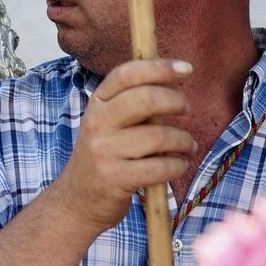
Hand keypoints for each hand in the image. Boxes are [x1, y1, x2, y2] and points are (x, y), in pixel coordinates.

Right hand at [50, 58, 194, 234]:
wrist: (79, 198)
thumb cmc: (106, 154)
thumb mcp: (109, 122)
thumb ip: (134, 101)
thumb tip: (172, 75)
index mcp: (97, 104)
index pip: (126, 74)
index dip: (158, 67)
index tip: (186, 69)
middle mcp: (96, 123)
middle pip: (144, 99)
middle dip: (175, 101)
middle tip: (185, 108)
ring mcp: (103, 151)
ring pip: (158, 136)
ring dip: (183, 141)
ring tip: (187, 146)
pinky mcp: (114, 178)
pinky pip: (159, 167)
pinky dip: (177, 166)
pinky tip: (177, 166)